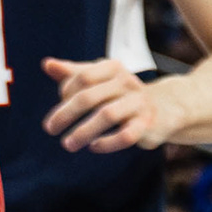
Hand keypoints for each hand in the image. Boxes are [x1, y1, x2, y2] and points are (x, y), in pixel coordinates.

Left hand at [40, 57, 171, 153]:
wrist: (165, 108)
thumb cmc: (122, 92)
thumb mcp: (99, 78)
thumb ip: (72, 73)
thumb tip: (46, 65)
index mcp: (112, 68)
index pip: (82, 77)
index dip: (66, 91)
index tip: (60, 105)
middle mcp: (127, 83)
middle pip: (89, 97)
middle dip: (65, 114)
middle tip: (50, 128)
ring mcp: (139, 104)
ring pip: (107, 116)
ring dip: (83, 131)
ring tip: (67, 144)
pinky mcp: (147, 125)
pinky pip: (126, 135)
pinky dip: (107, 142)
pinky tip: (93, 147)